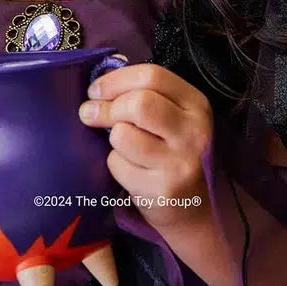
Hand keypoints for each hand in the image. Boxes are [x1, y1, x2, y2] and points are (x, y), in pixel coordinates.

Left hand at [78, 63, 211, 230]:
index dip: (115, 80)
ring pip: (123, 135)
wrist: (196, 209)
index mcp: (196, 104)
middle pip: (138, 104)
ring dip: (113, 139)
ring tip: (122, 146)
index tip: (95, 91)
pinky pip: (118, 165)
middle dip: (107, 107)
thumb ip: (144, 94)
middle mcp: (194, 132)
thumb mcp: (172, 117)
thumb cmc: (174, 153)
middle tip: (90, 114)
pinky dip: (116, 164)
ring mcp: (180, 162)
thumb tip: (101, 79)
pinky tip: (131, 169)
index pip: (152, 76)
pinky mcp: (163, 190)